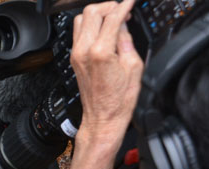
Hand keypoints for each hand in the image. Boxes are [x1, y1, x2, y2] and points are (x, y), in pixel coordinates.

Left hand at [71, 0, 143, 140]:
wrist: (102, 118)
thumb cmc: (119, 100)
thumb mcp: (134, 67)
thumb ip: (127, 41)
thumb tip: (123, 24)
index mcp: (100, 52)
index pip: (112, 17)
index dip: (124, 5)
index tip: (132, 1)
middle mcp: (84, 51)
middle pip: (91, 12)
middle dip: (109, 6)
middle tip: (123, 9)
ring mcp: (76, 54)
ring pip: (81, 19)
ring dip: (98, 14)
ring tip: (113, 18)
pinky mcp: (74, 59)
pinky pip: (78, 32)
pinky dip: (90, 25)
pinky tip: (103, 29)